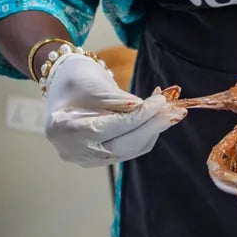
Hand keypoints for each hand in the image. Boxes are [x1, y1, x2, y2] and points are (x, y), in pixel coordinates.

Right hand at [44, 52, 184, 166]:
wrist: (62, 86)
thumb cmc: (75, 78)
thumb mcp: (95, 83)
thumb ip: (121, 100)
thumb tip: (151, 109)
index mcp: (62, 128)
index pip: (109, 127)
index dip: (138, 117)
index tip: (161, 102)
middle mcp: (72, 150)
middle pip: (121, 145)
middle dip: (151, 127)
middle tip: (174, 110)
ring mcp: (85, 158)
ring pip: (128, 150)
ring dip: (151, 131)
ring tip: (170, 112)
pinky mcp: (98, 159)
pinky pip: (126, 150)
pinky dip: (143, 135)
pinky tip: (156, 119)